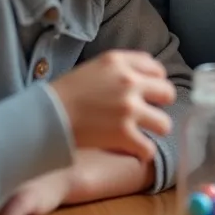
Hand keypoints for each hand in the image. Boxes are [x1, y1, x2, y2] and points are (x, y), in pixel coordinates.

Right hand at [52, 51, 174, 161]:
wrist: (46, 115)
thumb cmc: (66, 92)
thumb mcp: (95, 66)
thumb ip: (122, 67)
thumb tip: (146, 74)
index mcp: (120, 61)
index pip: (157, 69)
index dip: (156, 82)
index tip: (149, 92)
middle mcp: (129, 82)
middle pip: (168, 92)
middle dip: (161, 104)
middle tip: (148, 112)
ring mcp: (128, 109)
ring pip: (164, 123)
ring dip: (155, 129)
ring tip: (144, 132)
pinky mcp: (123, 134)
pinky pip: (149, 148)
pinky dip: (143, 152)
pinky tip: (136, 150)